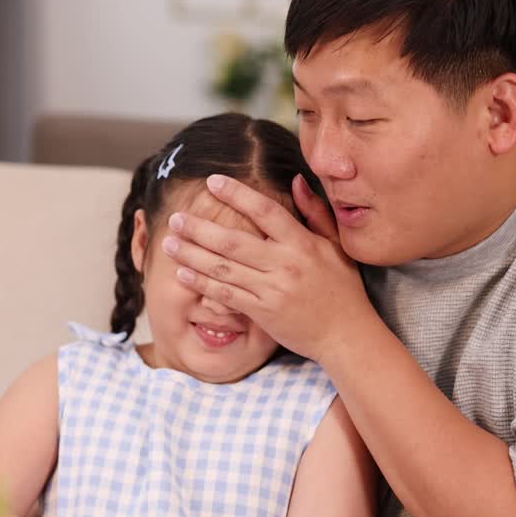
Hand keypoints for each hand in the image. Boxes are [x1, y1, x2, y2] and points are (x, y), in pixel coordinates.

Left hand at [162, 173, 376, 361]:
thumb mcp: (336, 245)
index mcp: (302, 243)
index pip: (265, 211)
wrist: (346, 336)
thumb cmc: (343, 288)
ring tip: (169, 242)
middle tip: (175, 218)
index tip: (212, 182)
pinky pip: (225, 295)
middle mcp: (284, 264)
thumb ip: (315, 212)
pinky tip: (182, 274)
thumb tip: (296, 180)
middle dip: (199, 228)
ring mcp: (271, 290)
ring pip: (223, 268)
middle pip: (232, 241)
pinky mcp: (262, 313)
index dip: (237, 194)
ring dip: (191, 255)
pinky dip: (201, 284)